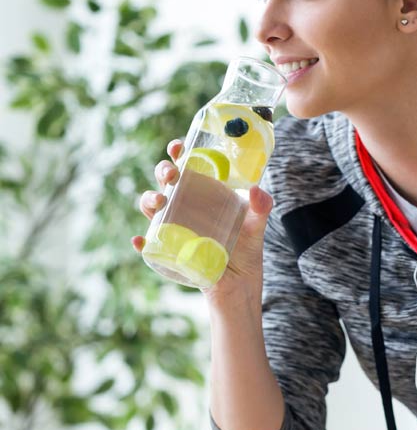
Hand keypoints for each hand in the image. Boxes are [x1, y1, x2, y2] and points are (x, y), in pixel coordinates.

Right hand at [131, 140, 273, 294]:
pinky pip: (149, 244)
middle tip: (172, 175)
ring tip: (159, 202)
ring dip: (148, 201)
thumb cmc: (247, 247)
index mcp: (204, 192)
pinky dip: (142, 242)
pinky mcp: (169, 250)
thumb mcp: (257, 225)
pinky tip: (140, 240)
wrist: (239, 282)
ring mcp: (175, 227)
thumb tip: (256, 189)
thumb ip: (262, 207)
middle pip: (166, 182)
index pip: (188, 166)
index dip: (179, 153)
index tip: (178, 147)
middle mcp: (186, 205)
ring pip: (152, 208)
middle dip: (163, 172)